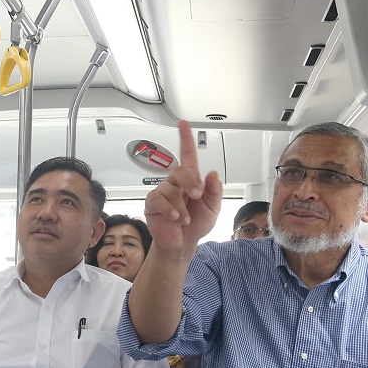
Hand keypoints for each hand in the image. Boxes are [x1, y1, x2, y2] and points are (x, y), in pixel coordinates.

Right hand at [144, 120, 222, 254]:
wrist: (182, 243)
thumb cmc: (197, 224)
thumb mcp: (213, 208)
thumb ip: (214, 191)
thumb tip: (212, 174)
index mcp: (191, 180)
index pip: (188, 155)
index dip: (186, 139)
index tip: (183, 124)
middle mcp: (176, 183)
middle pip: (180, 171)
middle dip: (190, 183)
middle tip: (197, 196)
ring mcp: (163, 192)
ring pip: (171, 189)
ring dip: (182, 206)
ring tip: (185, 218)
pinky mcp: (153, 204)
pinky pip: (159, 200)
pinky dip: (170, 210)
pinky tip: (175, 218)